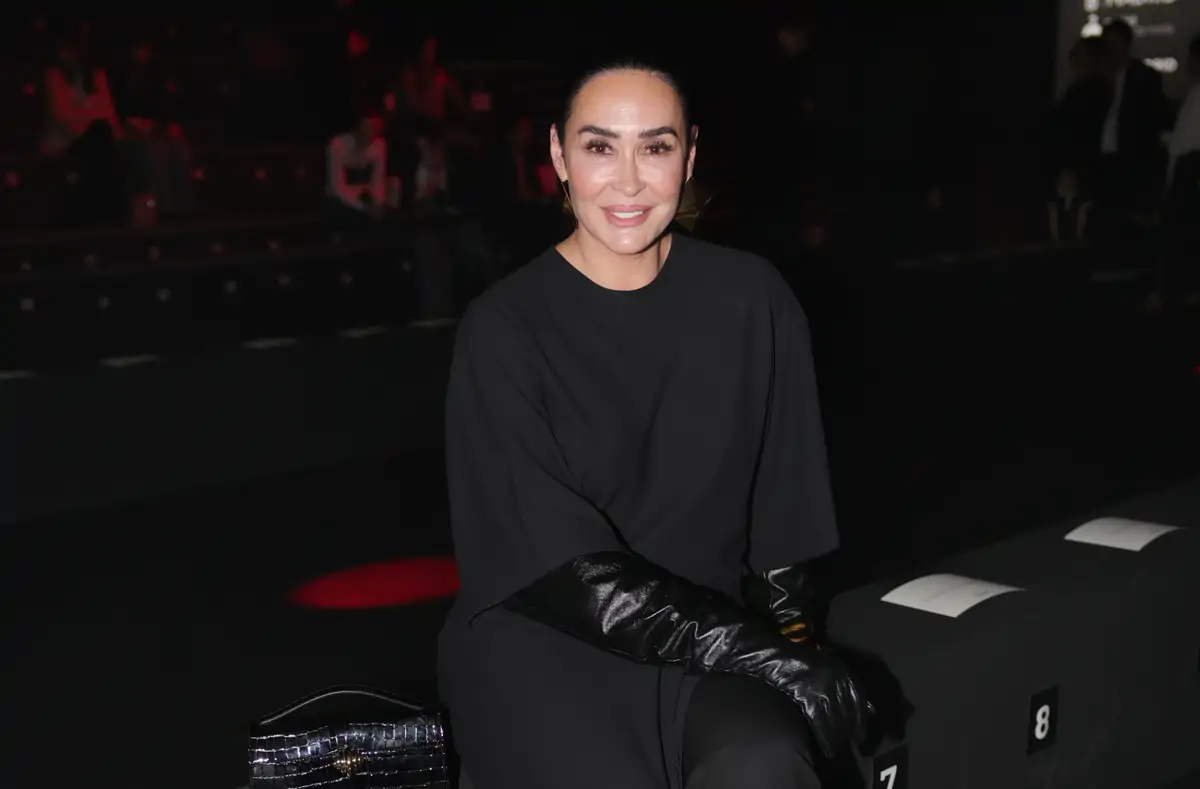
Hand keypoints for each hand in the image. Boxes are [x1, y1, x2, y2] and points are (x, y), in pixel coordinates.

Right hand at [772, 641, 871, 758]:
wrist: (780, 658)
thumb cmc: (806, 664)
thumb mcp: (832, 669)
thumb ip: (849, 688)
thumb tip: (870, 710)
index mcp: (845, 673)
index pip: (859, 703)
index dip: (861, 722)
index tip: (861, 736)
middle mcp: (837, 680)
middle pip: (848, 713)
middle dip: (849, 732)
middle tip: (848, 745)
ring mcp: (823, 689)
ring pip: (836, 720)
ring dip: (838, 738)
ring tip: (837, 749)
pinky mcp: (809, 697)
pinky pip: (820, 722)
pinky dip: (825, 736)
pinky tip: (827, 747)